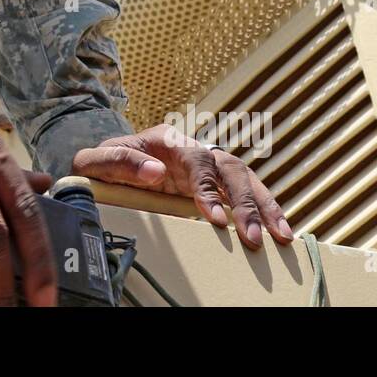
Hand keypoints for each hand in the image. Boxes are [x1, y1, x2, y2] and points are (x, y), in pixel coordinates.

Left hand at [72, 125, 293, 248]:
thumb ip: (119, 161)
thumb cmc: (102, 164)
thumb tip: (155, 171)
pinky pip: (243, 194)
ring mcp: (207, 167)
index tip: (215, 219)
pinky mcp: (214, 186)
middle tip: (253, 237)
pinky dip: (263, 210)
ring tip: (281, 236)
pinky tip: (277, 231)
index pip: (196, 160)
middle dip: (245, 202)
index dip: (208, 188)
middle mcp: (194, 149)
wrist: (107, 166)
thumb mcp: (96, 160)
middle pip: (228, 168)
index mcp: (168, 140)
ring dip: (264, 206)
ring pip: (244, 179)